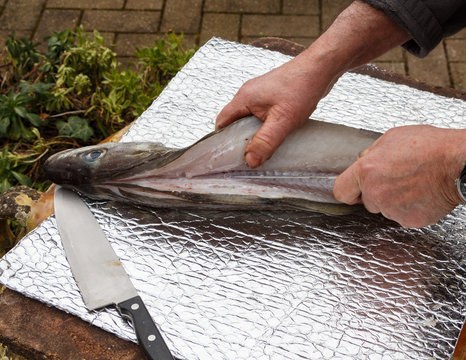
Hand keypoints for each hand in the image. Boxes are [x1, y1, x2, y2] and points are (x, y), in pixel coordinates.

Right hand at [216, 54, 336, 167]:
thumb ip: (265, 141)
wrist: (320, 68)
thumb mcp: (282, 120)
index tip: (230, 156)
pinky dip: (264, 126)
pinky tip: (275, 134)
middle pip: (234, 121)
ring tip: (263, 146)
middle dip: (240, 139)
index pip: (222, 122)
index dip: (222, 140)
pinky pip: (261, 114)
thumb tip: (250, 160)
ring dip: (254, 133)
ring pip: (248, 119)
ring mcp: (260, 94)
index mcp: (244, 98)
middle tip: (249, 155)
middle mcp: (248, 94)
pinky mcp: (271, 96)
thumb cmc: (302, 87)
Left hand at [333, 126, 465, 226]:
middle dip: (376, 192)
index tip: (354, 189)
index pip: (341, 191)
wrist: (459, 164)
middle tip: (395, 178)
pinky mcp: (408, 220)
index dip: (349, 190)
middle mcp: (376, 193)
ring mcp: (392, 209)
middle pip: (366, 201)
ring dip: (393, 200)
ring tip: (412, 183)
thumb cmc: (430, 147)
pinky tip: (420, 194)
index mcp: (366, 171)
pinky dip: (408, 208)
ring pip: (384, 209)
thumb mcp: (392, 138)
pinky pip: (401, 216)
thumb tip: (362, 161)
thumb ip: (371, 153)